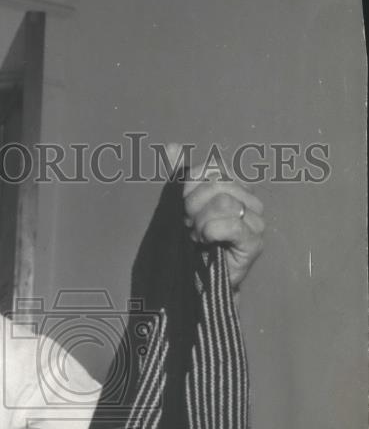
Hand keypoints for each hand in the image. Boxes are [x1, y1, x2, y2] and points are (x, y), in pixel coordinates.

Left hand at [167, 143, 264, 291]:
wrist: (198, 280)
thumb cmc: (191, 243)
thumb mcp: (181, 206)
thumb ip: (179, 176)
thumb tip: (171, 147)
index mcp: (235, 185)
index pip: (212, 168)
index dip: (191, 187)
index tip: (183, 208)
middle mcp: (250, 199)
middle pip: (216, 185)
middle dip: (193, 207)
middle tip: (190, 227)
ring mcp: (256, 221)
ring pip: (223, 203)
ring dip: (201, 223)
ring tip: (198, 237)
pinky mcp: (254, 242)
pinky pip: (232, 226)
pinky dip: (212, 232)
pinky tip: (207, 241)